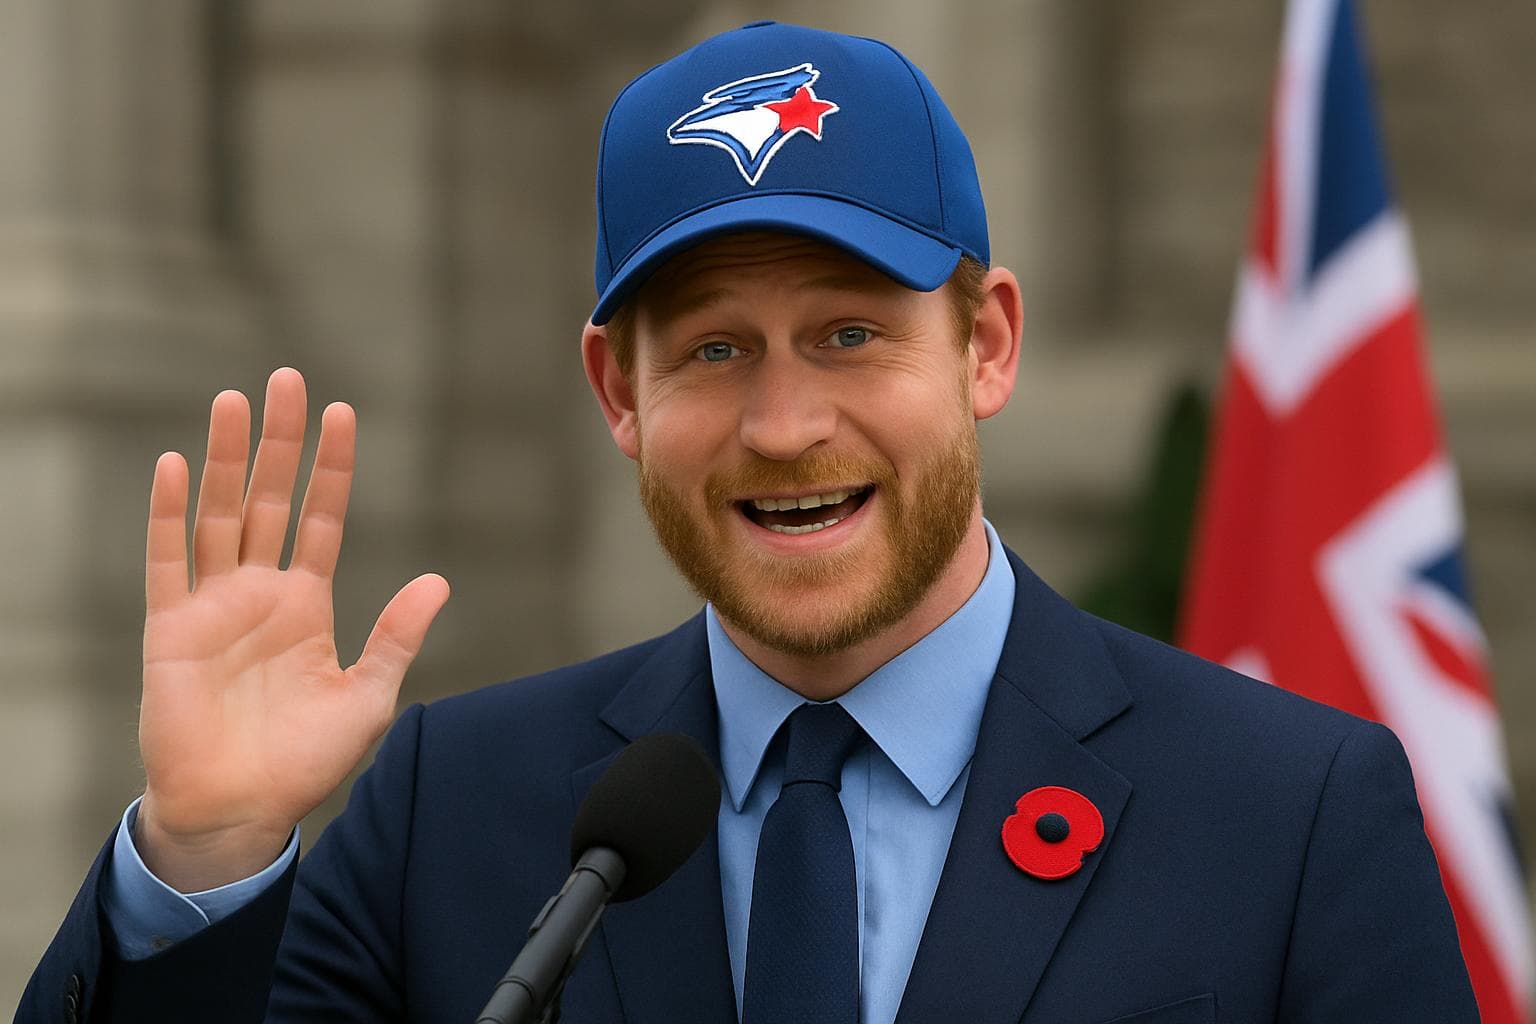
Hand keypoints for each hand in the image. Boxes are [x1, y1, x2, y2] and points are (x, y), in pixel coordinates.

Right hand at [135, 368, 449, 890]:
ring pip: (219, 514)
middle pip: (269, 499)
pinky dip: (168, 515)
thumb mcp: (367, 696)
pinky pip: (168, 561)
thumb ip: (396, 635)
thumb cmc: (304, 760)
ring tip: (234, 401)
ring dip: (227, 458)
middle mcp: (259, 592)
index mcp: (306, 603)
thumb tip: (437, 581)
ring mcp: (213, 606)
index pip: (319, 518)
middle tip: (288, 379)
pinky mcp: (172, 629)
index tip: (343, 413)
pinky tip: (173, 466)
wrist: (241, 811)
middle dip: (280, 441)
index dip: (331, 468)